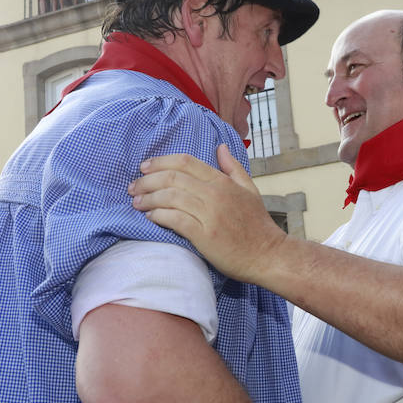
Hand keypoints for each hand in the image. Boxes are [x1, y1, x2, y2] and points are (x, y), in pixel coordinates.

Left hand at [131, 144, 286, 281]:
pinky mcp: (204, 235)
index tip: (145, 167)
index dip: (161, 161)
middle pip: (172, 177)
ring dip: (148, 198)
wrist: (268, 255)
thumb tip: (220, 147)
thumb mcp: (249, 189)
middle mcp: (215, 194)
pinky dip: (158, 216)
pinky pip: (174, 219)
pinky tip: (150, 216)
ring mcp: (210, 214)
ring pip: (170, 197)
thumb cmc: (257, 225)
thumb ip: (233, 167)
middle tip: (134, 186)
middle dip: (147, 180)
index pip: (185, 162)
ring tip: (137, 202)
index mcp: (223, 181)